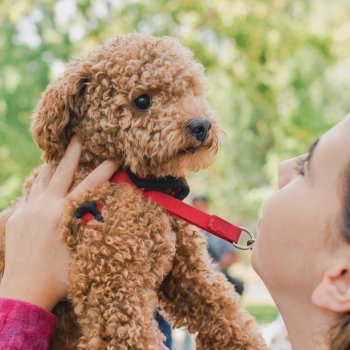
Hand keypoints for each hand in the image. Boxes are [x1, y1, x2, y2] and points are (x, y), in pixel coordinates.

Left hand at [0, 137, 118, 309]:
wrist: (24, 291)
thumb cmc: (58, 276)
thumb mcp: (84, 252)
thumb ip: (94, 228)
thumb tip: (103, 210)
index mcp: (65, 214)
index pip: (91, 184)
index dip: (105, 169)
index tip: (115, 157)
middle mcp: (46, 206)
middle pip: (61, 171)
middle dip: (73, 153)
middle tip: (78, 137)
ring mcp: (28, 209)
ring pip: (41, 178)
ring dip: (51, 165)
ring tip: (57, 155)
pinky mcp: (16, 217)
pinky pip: (28, 194)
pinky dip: (37, 185)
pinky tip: (41, 184)